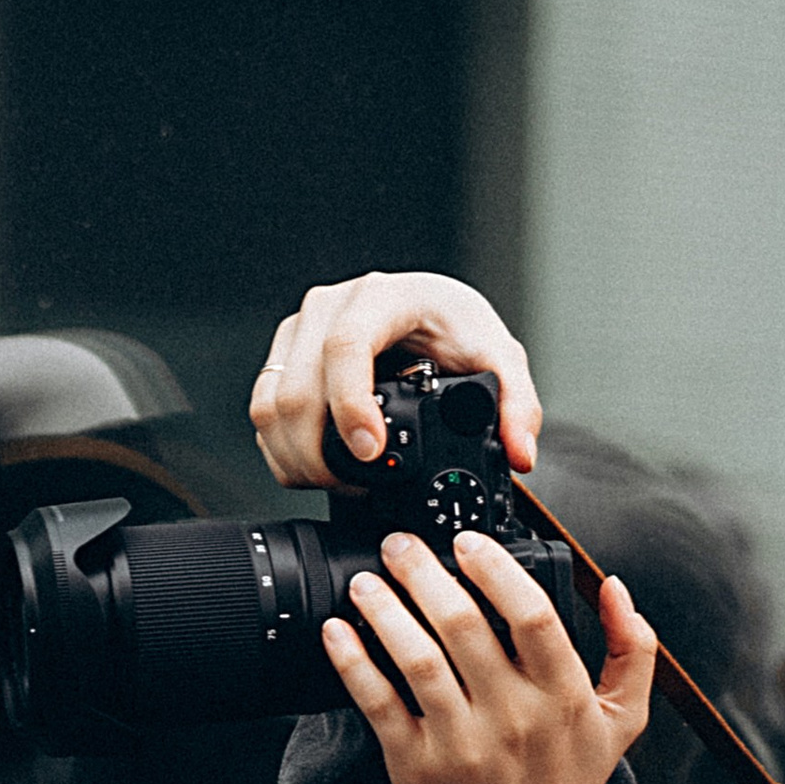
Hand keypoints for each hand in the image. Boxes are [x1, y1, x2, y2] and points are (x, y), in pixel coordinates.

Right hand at [250, 274, 542, 488]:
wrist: (427, 313)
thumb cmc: (456, 327)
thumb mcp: (499, 359)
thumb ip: (516, 405)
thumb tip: (521, 452)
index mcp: (383, 298)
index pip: (347, 345)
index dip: (350, 404)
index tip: (370, 450)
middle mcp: (330, 308)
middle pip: (298, 388)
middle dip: (321, 453)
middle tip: (357, 485)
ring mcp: (299, 332)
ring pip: (271, 405)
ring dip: (298, 458)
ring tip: (338, 483)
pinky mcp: (282, 358)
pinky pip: (263, 412)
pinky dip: (283, 452)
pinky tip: (314, 470)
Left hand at [325, 532, 656, 783]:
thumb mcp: (620, 722)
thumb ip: (632, 651)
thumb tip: (616, 588)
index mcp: (563, 698)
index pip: (533, 616)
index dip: (496, 568)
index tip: (467, 543)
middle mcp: (513, 719)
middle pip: (464, 626)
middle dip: (425, 572)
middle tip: (401, 546)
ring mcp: (461, 743)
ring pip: (417, 658)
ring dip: (385, 609)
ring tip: (368, 581)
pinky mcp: (415, 765)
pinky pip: (378, 703)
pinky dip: (354, 662)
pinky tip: (338, 631)